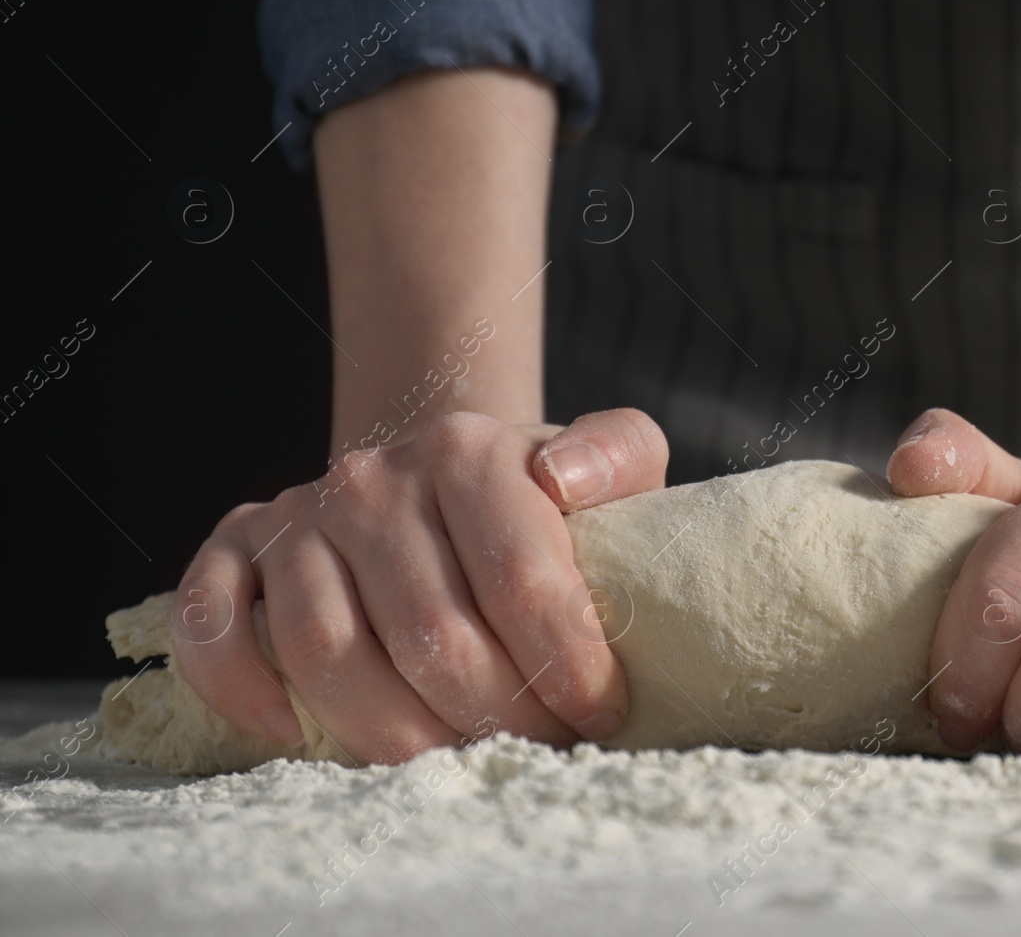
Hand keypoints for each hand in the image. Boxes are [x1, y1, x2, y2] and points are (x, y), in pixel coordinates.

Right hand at [169, 408, 668, 763]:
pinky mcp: (238, 549)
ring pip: (325, 649)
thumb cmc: (537, 495)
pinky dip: (241, 688)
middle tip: (540, 747)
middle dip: (497, 716)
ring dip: (395, 731)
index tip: (601, 713)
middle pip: (429, 633)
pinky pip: (211, 624)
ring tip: (456, 759)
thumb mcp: (613, 455)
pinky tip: (293, 735)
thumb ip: (619, 451)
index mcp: (465, 451)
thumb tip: (565, 481)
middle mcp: (371, 479)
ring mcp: (297, 515)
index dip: (567, 665)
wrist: (443, 473)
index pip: (519, 579)